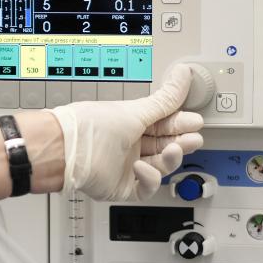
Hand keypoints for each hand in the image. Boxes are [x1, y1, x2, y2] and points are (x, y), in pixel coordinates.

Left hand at [50, 65, 204, 200]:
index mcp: (131, 125)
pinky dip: (149, 177)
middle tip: (193, 138)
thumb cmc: (92, 128)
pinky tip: (141, 166)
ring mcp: (125, 168)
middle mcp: (128, 147)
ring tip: (174, 149)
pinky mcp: (122, 188)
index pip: (164, 126)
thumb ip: (166, 98)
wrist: (67, 150)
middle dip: (181, 142)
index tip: (194, 121)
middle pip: (164, 147)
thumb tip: (184, 75)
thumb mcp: (136, 111)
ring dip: (170, 158)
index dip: (180, 124)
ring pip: (159, 167)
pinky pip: (145, 187)